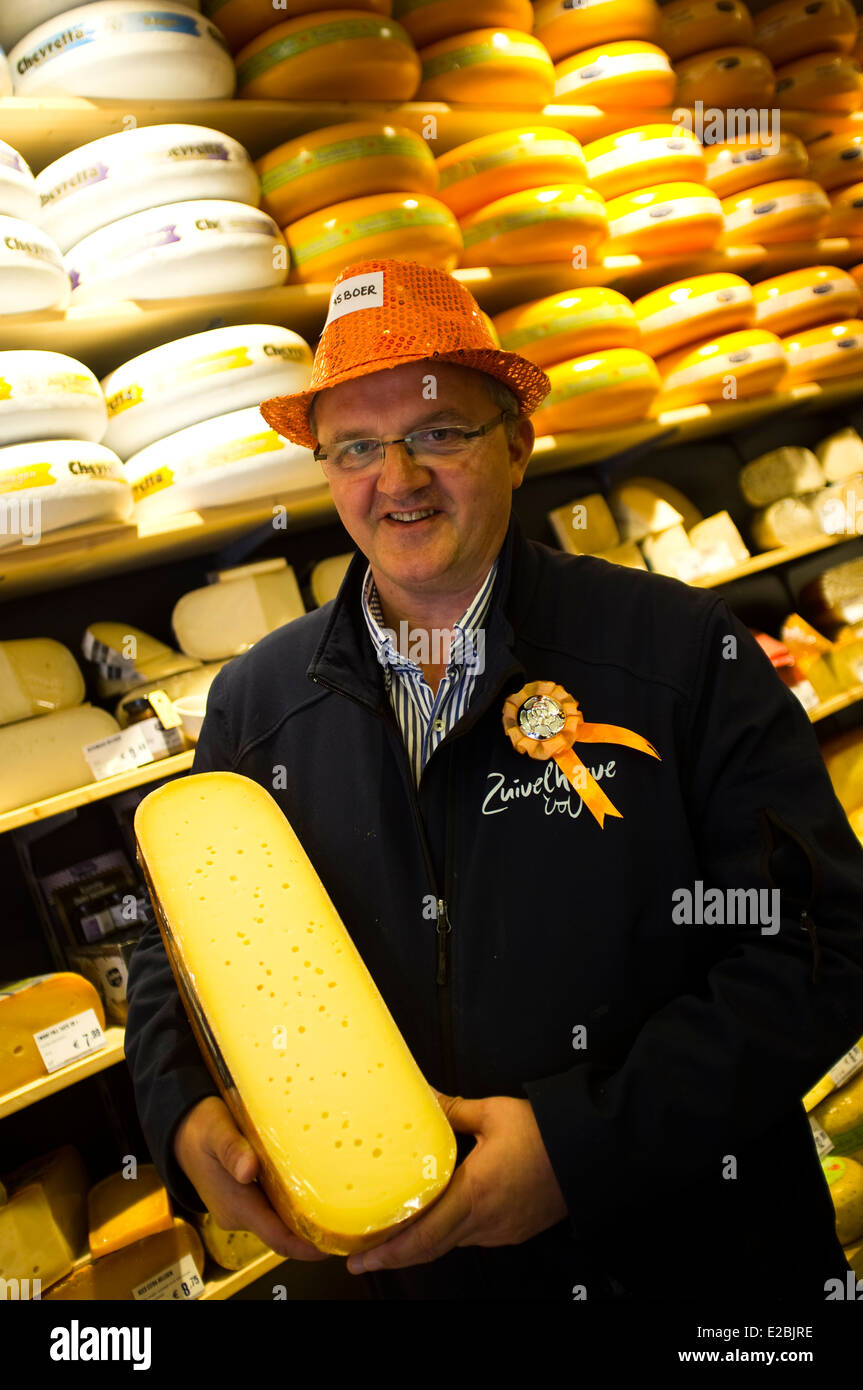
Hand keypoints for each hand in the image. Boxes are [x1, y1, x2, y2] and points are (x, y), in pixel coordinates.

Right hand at [173, 1096, 328, 1260]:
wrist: (179, 1128)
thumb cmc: (200, 1126)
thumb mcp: (215, 1130)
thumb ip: (232, 1149)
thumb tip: (248, 1169)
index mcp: (237, 1205)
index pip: (279, 1238)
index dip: (308, 1246)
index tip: (336, 1243)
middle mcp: (241, 1214)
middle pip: (286, 1231)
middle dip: (315, 1227)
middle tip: (351, 1212)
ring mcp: (243, 1208)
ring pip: (282, 1218)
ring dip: (307, 1212)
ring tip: (341, 1195)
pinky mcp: (246, 1198)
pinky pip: (276, 1205)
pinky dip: (295, 1198)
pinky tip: (315, 1182)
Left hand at [346, 1093, 568, 1273]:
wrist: (589, 1152)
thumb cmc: (546, 1134)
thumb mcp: (494, 1113)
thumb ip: (452, 1110)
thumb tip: (425, 1098)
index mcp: (474, 1192)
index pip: (423, 1235)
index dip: (389, 1251)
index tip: (362, 1256)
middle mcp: (485, 1220)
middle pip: (430, 1249)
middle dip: (393, 1256)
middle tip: (363, 1258)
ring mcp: (500, 1230)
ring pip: (451, 1244)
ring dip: (422, 1243)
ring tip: (395, 1234)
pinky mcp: (512, 1230)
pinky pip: (473, 1237)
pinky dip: (450, 1234)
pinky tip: (441, 1218)